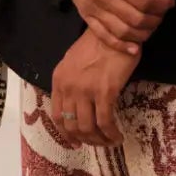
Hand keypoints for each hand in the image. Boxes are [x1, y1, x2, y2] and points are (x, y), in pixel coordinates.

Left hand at [50, 29, 139, 143]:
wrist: (116, 32)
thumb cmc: (98, 44)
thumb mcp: (74, 61)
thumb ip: (71, 82)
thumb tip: (76, 103)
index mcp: (59, 80)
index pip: (57, 116)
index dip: (66, 134)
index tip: (76, 142)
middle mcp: (68, 87)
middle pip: (72, 125)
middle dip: (85, 139)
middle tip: (96, 143)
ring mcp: (85, 90)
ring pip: (87, 128)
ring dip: (99, 140)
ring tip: (109, 141)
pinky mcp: (105, 92)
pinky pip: (105, 122)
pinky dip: (111, 134)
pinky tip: (117, 136)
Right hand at [54, 0, 172, 56]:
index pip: (144, 0)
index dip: (161, 5)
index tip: (170, 2)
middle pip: (135, 19)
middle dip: (155, 20)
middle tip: (163, 14)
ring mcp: (91, 8)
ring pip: (121, 31)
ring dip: (141, 34)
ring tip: (152, 27)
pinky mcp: (85, 14)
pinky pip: (103, 35)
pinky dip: (120, 44)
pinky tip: (134, 48)